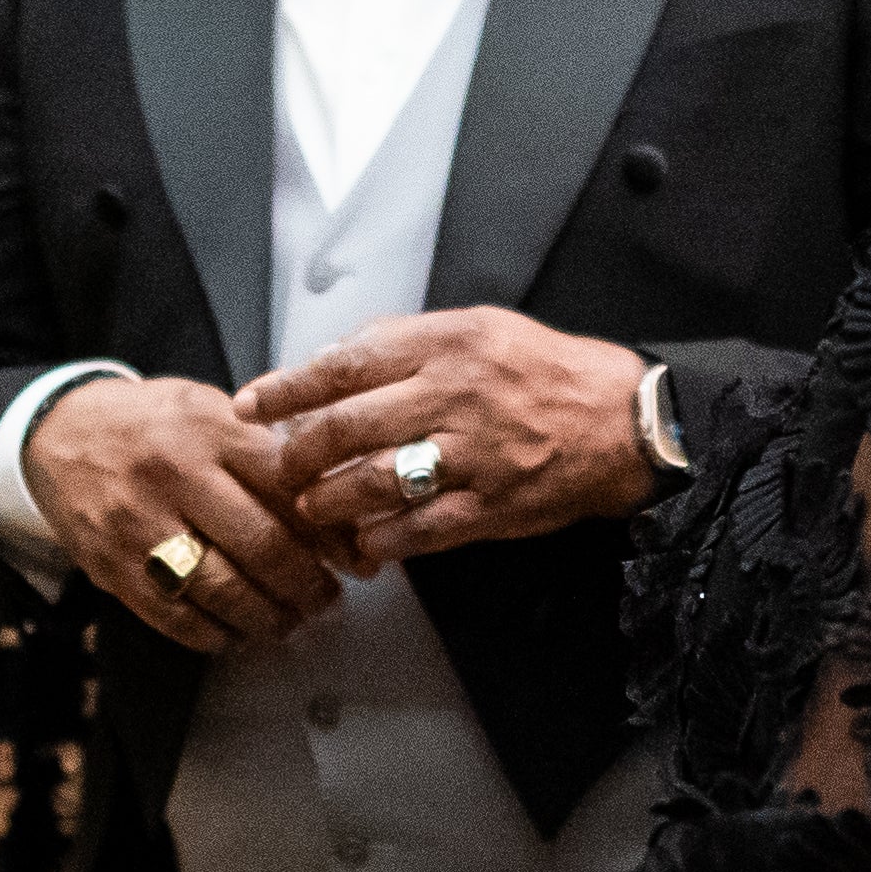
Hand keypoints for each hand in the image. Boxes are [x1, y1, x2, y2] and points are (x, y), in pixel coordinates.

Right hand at [20, 375, 341, 651]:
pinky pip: (176, 617)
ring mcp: (141, 524)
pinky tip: (235, 632)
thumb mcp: (207, 408)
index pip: (289, 488)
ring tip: (287, 621)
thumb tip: (331, 504)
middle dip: (307, 585)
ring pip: (224, 590)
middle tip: (325, 599)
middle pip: (263, 545)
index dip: (332, 533)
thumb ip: (263, 449)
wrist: (58, 434)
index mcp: (209, 429)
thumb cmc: (148, 423)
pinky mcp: (113, 566)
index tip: (356, 560)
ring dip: (268, 618)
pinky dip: (215, 635)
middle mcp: (176, 474)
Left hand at [233, 307, 653, 571]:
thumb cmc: (539, 369)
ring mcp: (473, 455)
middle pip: (347, 427)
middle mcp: (454, 395)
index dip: (287, 389)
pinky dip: (381, 540)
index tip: (251, 405)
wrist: (619, 420)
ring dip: (330, 501)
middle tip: (283, 467)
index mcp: (444, 345)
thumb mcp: (473, 328)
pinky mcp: (491, 505)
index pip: (344, 365)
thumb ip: (403, 342)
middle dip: (299, 454)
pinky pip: (420, 530)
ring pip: (375, 482)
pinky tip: (363, 543)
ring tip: (313, 507)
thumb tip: (331, 361)